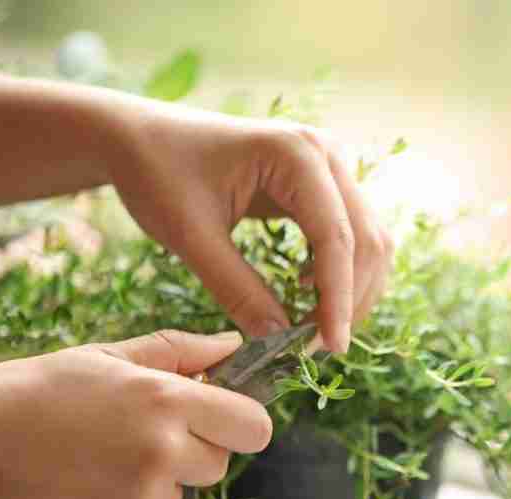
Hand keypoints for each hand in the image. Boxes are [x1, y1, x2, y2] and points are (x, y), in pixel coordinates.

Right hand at [0, 330, 270, 498]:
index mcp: (166, 401)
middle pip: (219, 465)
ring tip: (94, 458)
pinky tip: (78, 486)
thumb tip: (232, 346)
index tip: (220, 420)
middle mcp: (162, 453)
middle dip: (191, 452)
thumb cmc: (31, 392)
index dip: (240, 423)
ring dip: (151, 483)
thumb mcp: (105, 357)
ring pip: (177, 496)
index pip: (254, 426)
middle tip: (139, 435)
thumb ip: (178, 352)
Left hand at [104, 104, 393, 353]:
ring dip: (352, 289)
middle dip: (350, 299)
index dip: (339, 299)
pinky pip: (351, 235)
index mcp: (295, 153)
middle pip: (367, 240)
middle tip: (316, 348)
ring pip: (369, 240)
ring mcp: (329, 166)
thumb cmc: (157, 173)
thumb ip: (237, 289)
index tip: (330, 348)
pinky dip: (340, 272)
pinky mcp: (322, 184)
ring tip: (313, 328)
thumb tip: (279, 340)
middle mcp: (326, 153)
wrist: (140, 137)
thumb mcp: (191, 237)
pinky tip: (307, 294)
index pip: (337, 238)